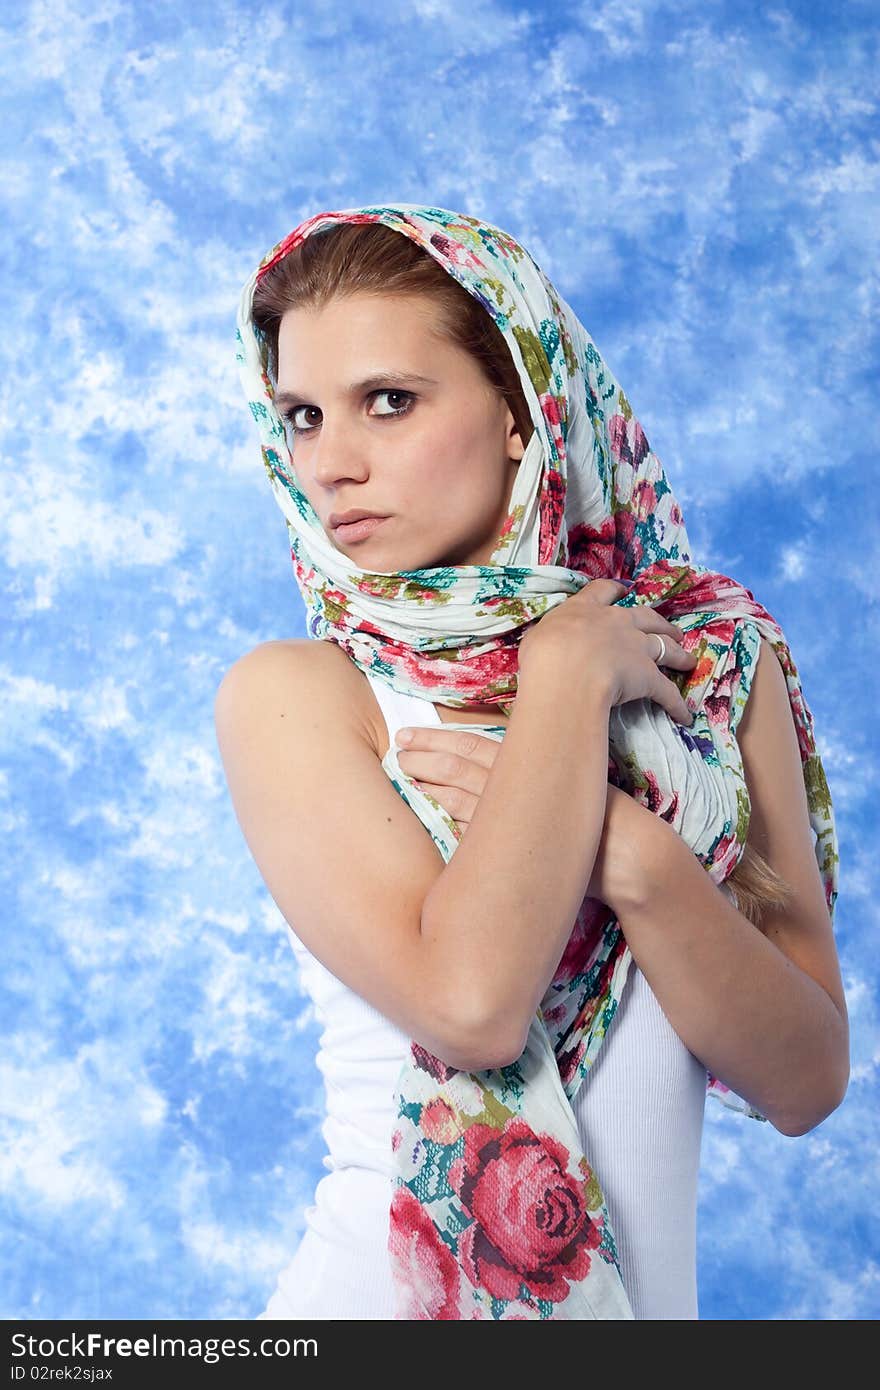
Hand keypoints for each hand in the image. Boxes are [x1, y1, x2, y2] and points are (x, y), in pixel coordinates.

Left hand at [394, 724, 662, 914]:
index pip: (476, 747)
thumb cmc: (606, 825)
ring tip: (405, 771)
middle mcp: (525, 785)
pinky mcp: (520, 844)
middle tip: (398, 746)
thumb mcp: (569, 790)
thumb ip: (531, 783)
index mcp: (536, 766)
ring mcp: (520, 815)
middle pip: (463, 764)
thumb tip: (496, 779)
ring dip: (432, 780)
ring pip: (463, 792)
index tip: (411, 735)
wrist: (634, 857)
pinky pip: (476, 830)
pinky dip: (453, 816)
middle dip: (428, 754)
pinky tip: (431, 809)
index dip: (440, 740)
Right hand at [518, 577, 697, 726]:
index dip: (615, 590)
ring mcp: (637, 648)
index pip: (603, 591)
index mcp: (586, 610)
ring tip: (688, 660)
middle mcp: (617, 623)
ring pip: (666, 648)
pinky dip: (677, 705)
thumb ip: (549, 636)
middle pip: (647, 617)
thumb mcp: (537, 637)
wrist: (566, 674)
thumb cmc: (544, 655)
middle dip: (661, 624)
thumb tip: (547, 642)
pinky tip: (685, 716)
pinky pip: (667, 693)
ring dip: (679, 654)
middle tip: (671, 630)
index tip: (625, 589)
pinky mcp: (649, 677)